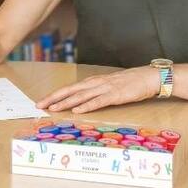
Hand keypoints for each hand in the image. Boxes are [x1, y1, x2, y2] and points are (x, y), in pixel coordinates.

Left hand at [36, 66, 158, 112]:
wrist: (148, 77)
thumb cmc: (128, 83)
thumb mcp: (108, 86)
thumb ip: (95, 92)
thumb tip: (81, 101)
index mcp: (92, 81)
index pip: (69, 88)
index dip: (54, 95)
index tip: (41, 101)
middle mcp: (95, 83)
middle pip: (70, 90)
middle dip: (53, 98)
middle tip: (39, 105)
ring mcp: (105, 88)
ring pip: (81, 96)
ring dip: (66, 102)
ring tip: (53, 108)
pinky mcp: (115, 95)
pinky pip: (98, 101)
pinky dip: (87, 105)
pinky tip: (77, 110)